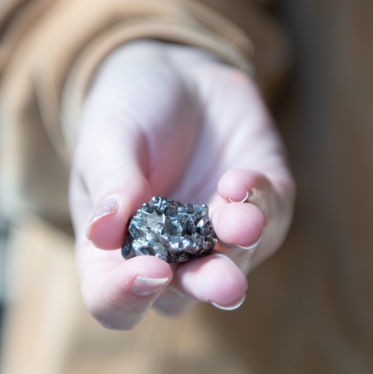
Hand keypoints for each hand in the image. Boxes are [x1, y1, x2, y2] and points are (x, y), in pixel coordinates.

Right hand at [69, 40, 294, 329]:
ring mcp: (219, 237)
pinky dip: (260, 201)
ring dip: (240, 244)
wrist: (177, 73)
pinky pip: (270, 216)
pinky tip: (239, 179)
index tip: (148, 271)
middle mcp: (168, 257)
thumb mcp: (107, 137)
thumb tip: (102, 235)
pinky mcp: (262, 205)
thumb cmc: (129, 112)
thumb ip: (110, 185)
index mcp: (114, 251)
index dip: (128, 297)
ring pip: (237, 263)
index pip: (113, 300)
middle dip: (209, 287)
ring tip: (238, 217)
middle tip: (226, 284)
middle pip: (184, 296)